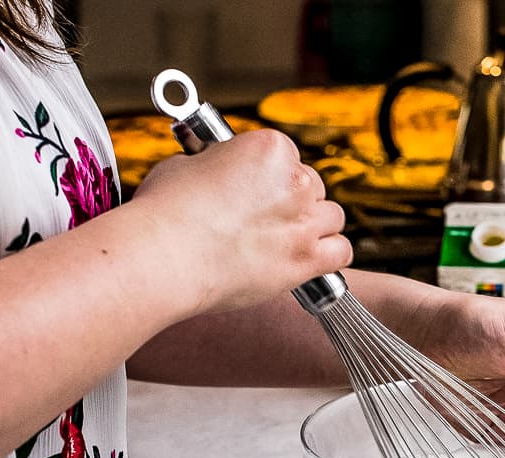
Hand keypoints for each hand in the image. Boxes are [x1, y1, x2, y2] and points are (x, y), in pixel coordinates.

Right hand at [130, 129, 352, 313]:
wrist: (163, 256)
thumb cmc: (166, 212)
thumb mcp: (188, 165)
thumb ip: (218, 165)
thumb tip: (218, 172)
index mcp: (270, 149)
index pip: (287, 157)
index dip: (268, 177)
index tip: (252, 190)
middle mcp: (295, 182)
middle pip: (312, 186)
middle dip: (290, 201)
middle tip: (263, 217)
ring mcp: (303, 223)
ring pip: (331, 218)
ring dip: (312, 225)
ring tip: (284, 238)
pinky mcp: (305, 261)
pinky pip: (340, 252)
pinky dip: (329, 254)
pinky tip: (310, 258)